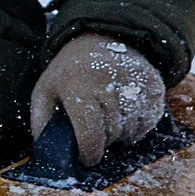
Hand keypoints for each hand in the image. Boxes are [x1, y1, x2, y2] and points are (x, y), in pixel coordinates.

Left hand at [30, 34, 166, 166]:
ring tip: (108, 120)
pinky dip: (139, 125)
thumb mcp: (45, 91)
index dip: (89, 153)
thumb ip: (41, 122)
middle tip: (95, 133)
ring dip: (121, 134)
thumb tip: (49, 152)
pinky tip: (125, 114)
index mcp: (78, 85)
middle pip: (112, 133)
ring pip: (132, 129)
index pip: (90, 134)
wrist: (99, 37)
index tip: (87, 158)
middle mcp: (108, 81)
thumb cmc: (69, 72)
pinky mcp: (153, 83)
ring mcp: (134, 81)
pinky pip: (150, 120)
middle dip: (103, 142)